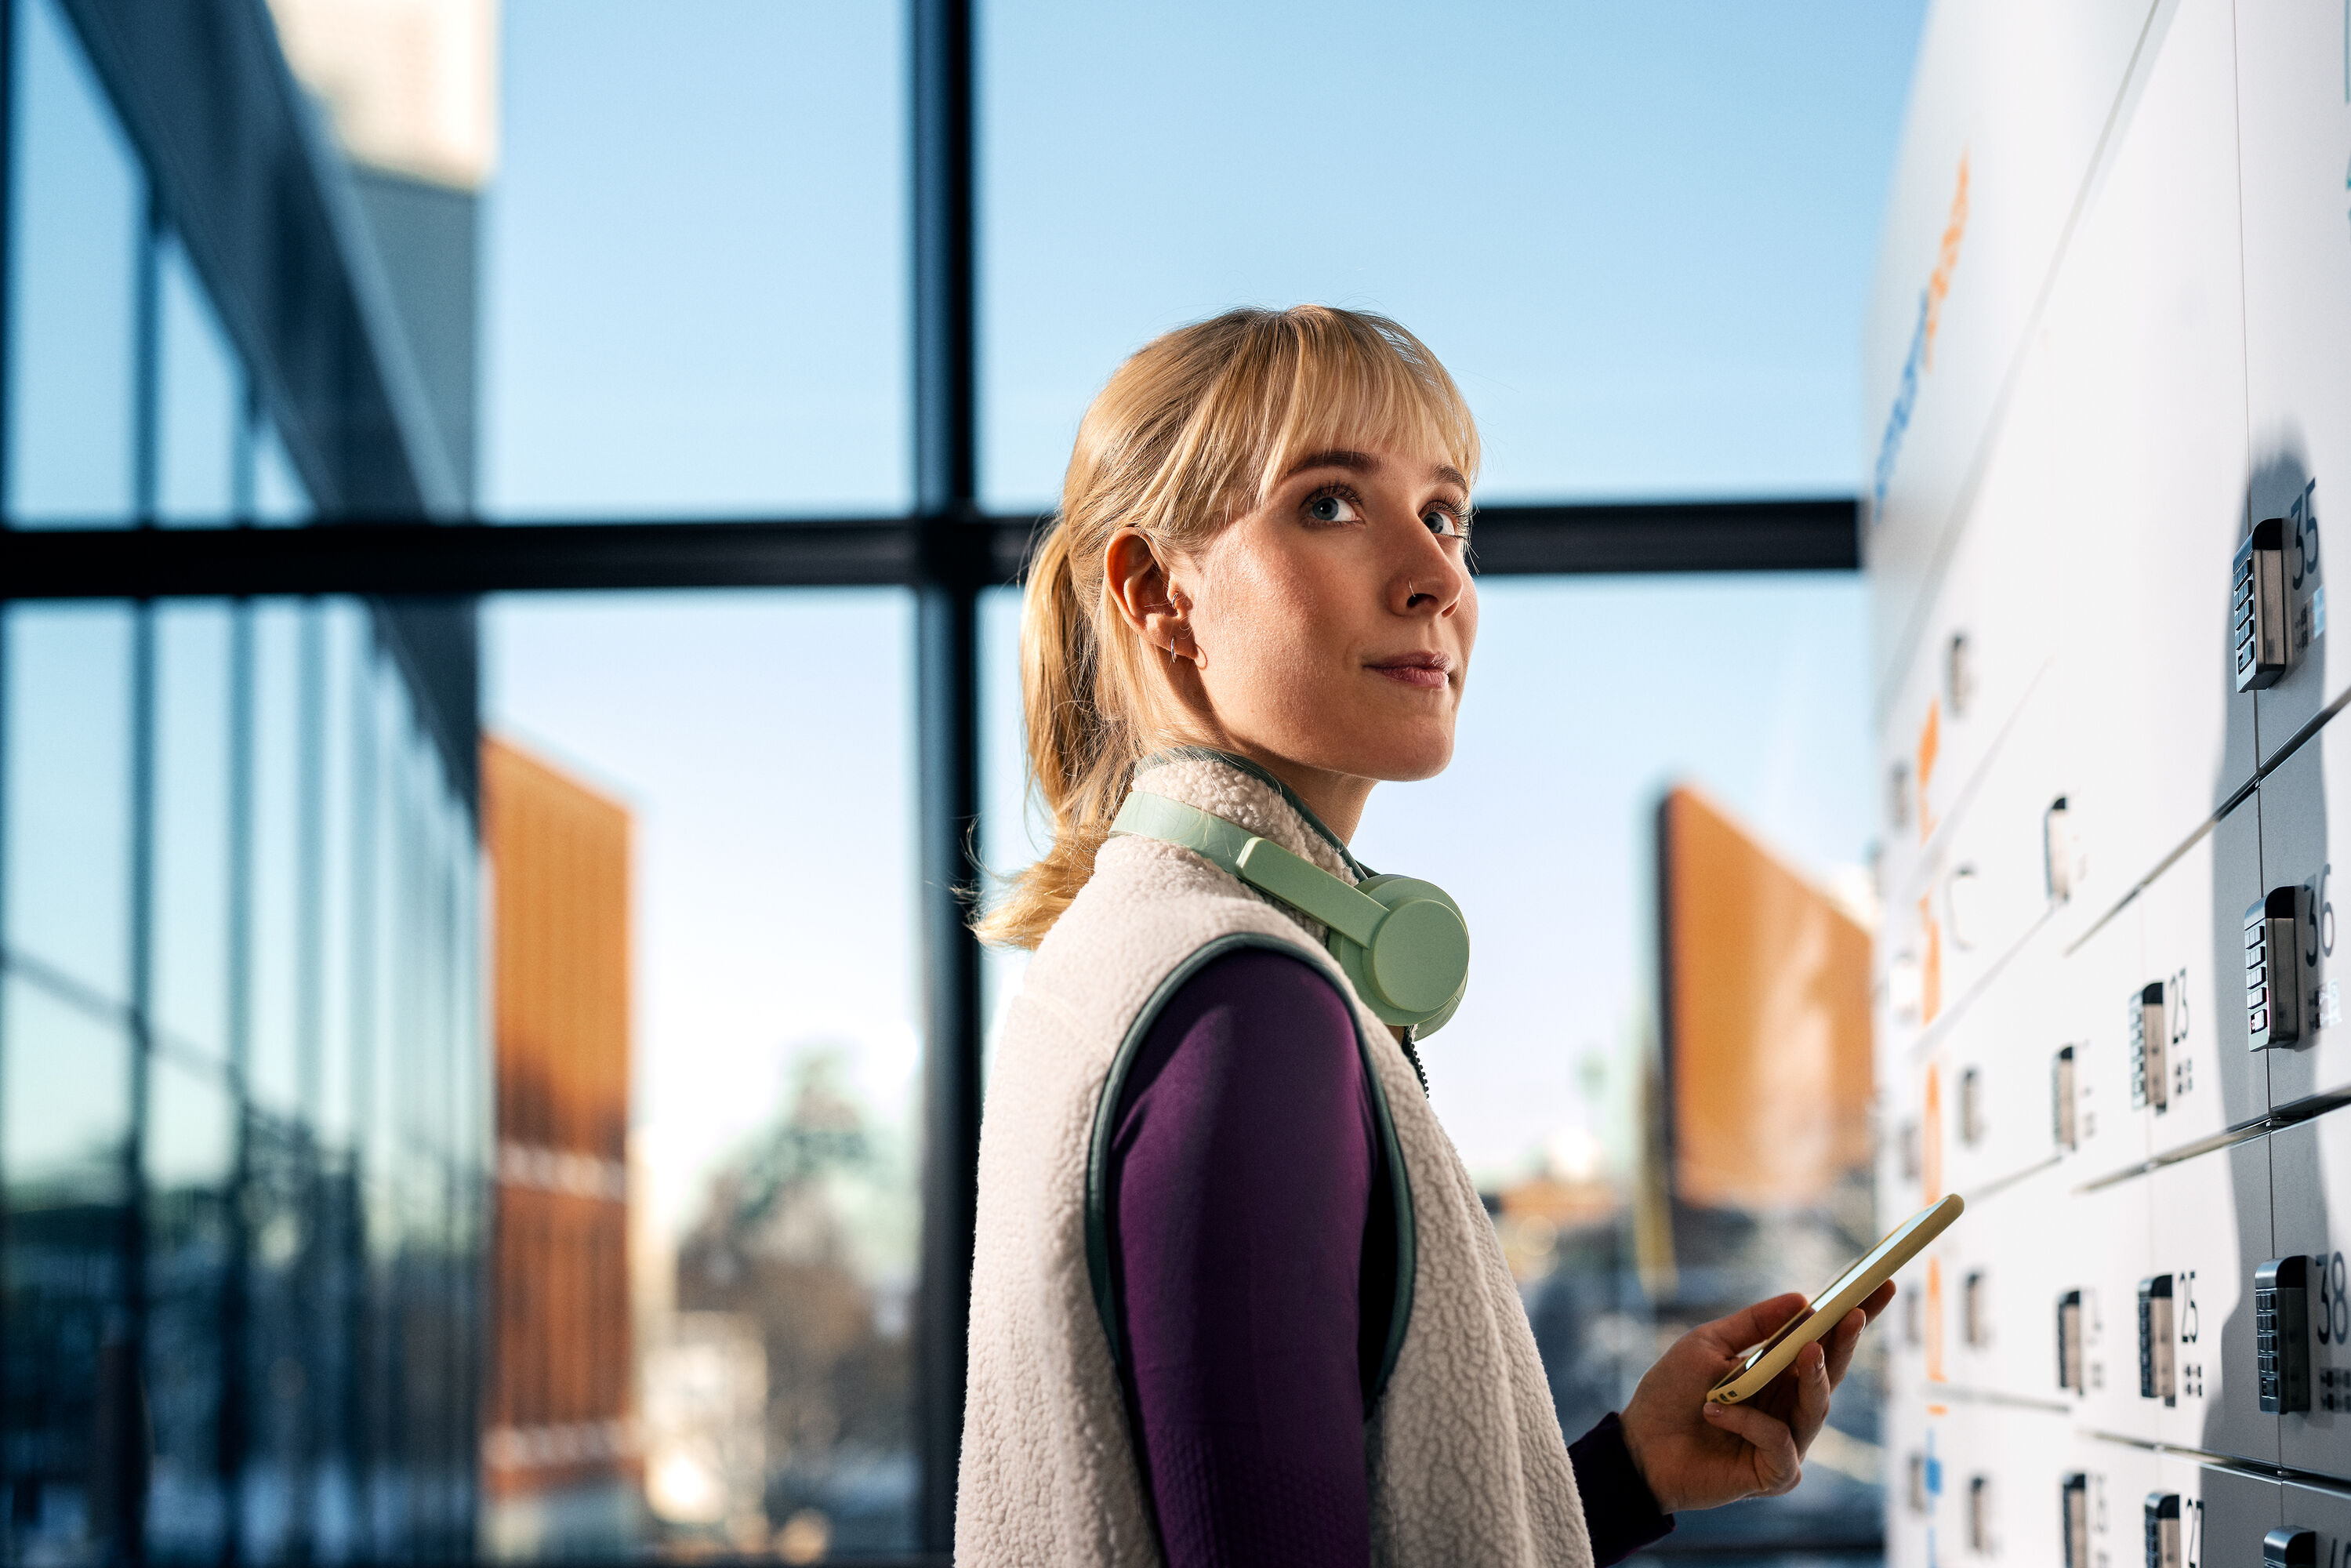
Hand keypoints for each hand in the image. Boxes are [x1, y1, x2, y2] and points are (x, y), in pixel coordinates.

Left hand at [1616, 1281, 1893, 1513]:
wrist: (1638, 1446)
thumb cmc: (1670, 1394)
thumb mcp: (1707, 1345)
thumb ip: (1754, 1326)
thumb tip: (1803, 1298)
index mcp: (1778, 1374)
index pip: (1824, 1343)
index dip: (1854, 1318)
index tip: (1881, 1284)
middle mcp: (1790, 1407)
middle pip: (1831, 1373)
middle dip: (1847, 1342)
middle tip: (1855, 1314)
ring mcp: (1786, 1442)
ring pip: (1817, 1407)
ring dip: (1812, 1377)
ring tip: (1807, 1351)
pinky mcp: (1775, 1474)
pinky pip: (1780, 1441)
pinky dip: (1748, 1421)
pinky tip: (1714, 1410)